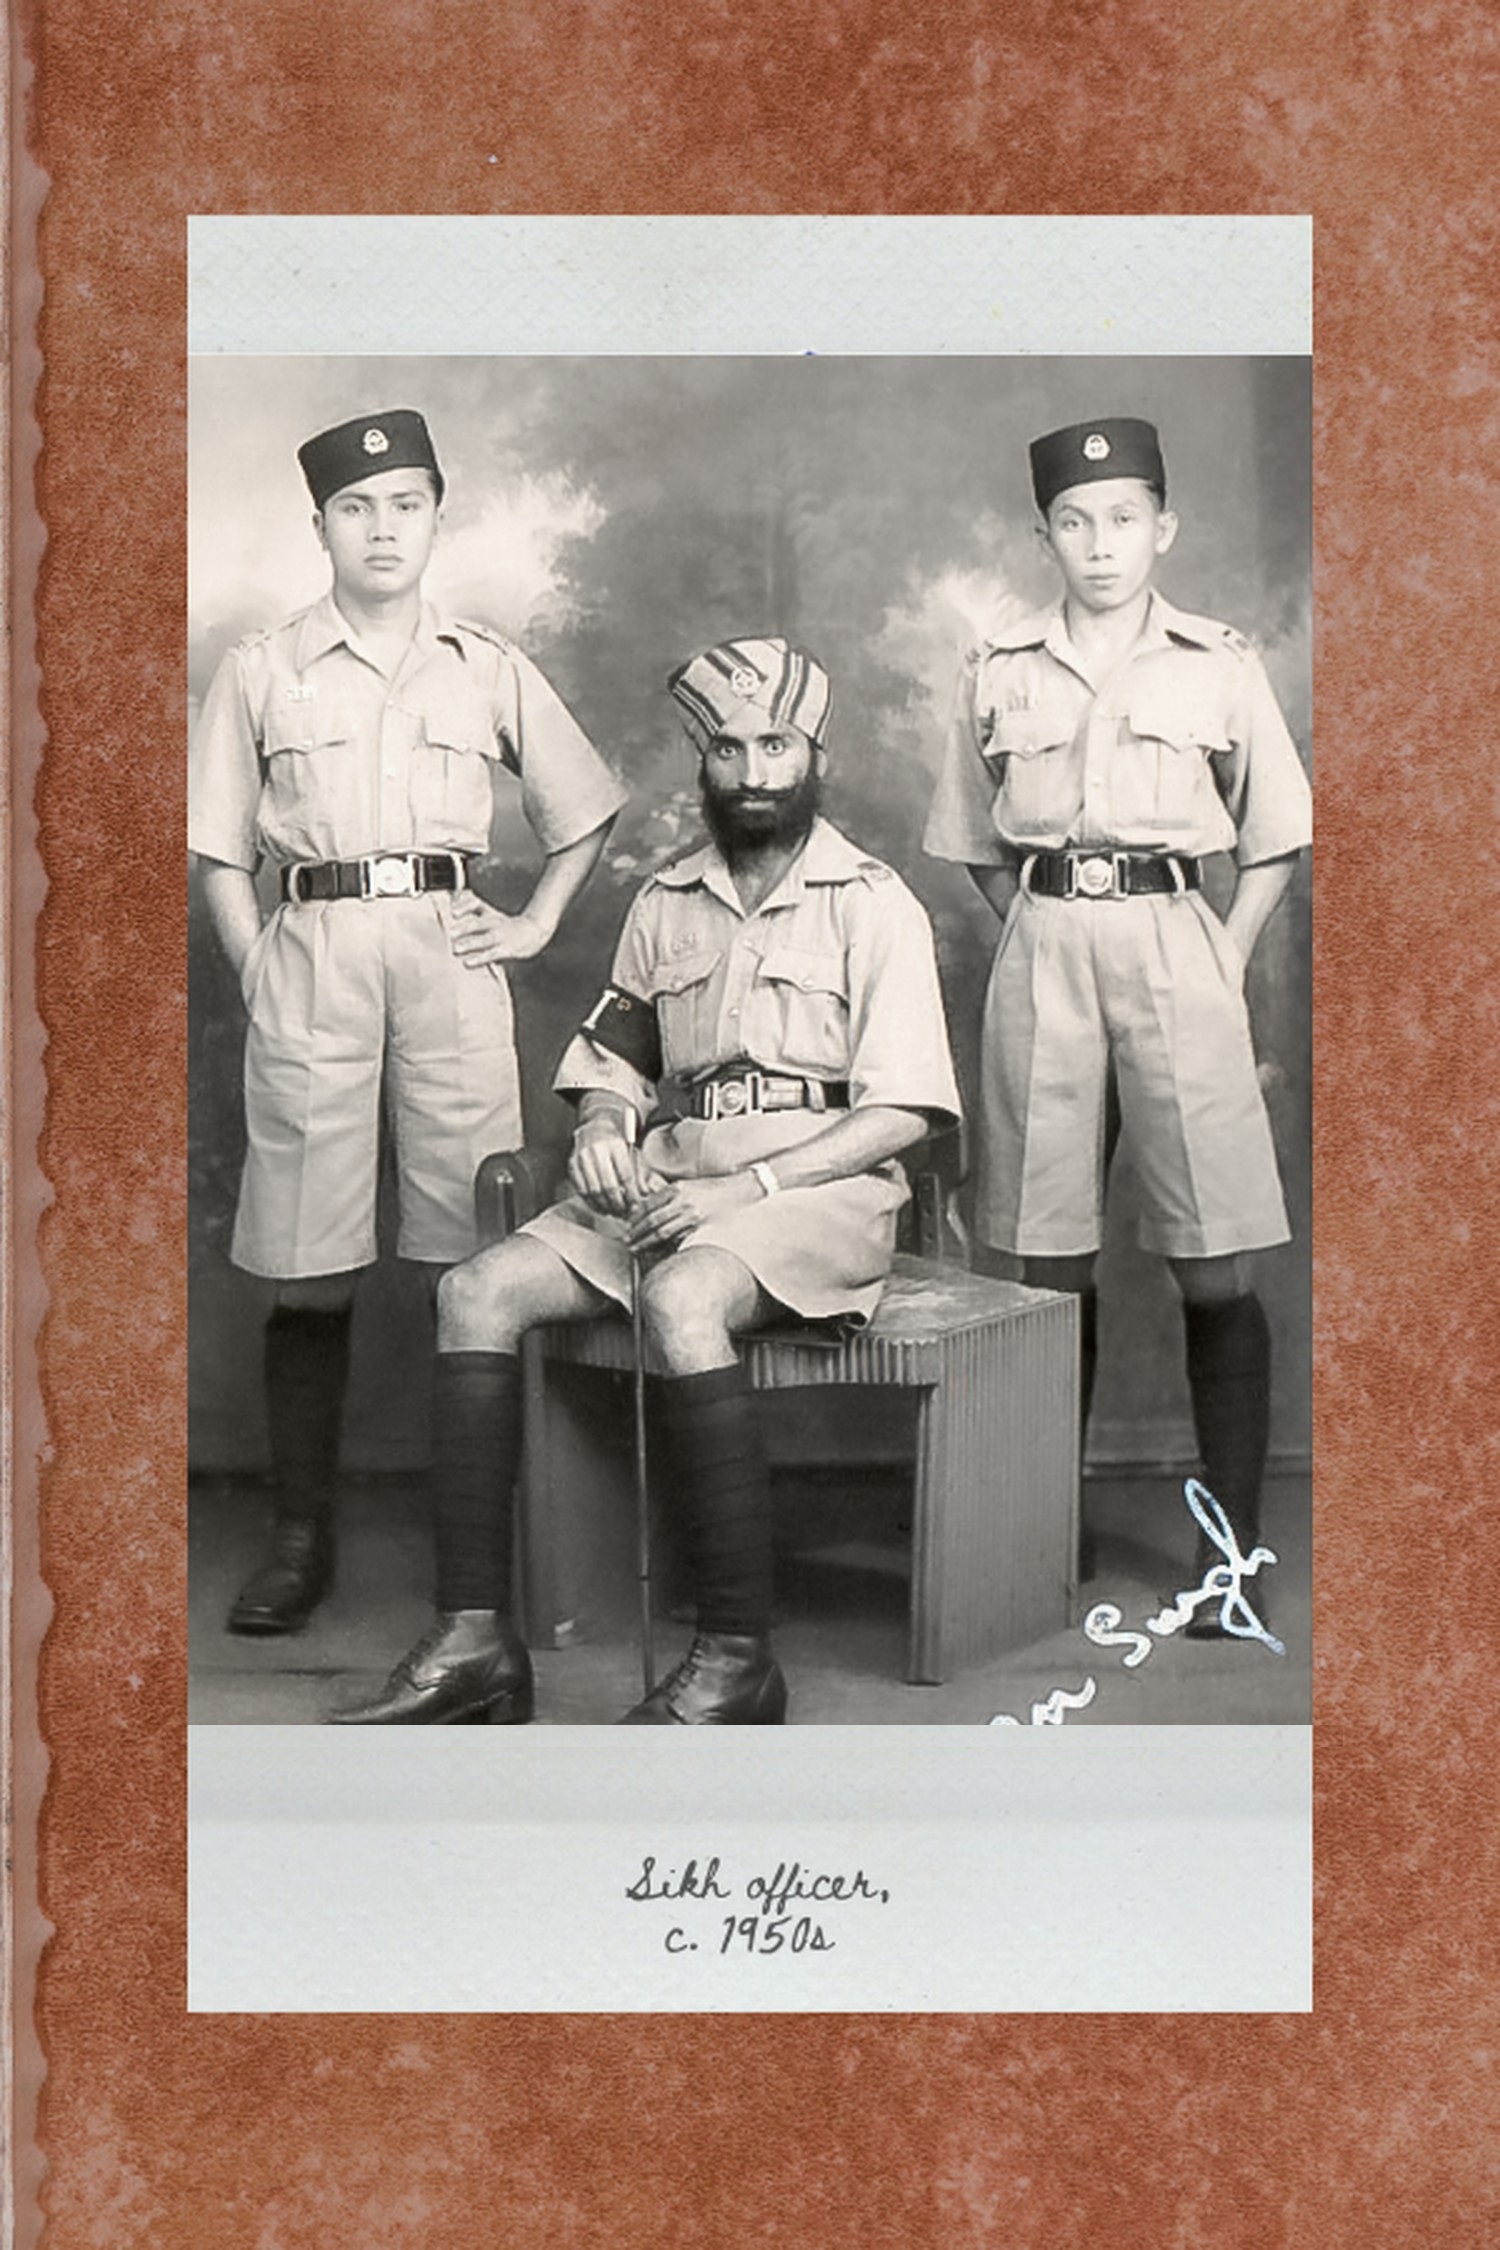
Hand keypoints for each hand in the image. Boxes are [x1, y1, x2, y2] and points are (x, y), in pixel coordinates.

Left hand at [447, 890, 549, 966]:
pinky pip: (491, 954)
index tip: (453, 912)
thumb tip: (451, 907)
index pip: (476, 904)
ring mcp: (501, 937)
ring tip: (456, 949)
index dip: (464, 907)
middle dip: (464, 928)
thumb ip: (472, 911)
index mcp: (489, 913)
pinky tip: (468, 963)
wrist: (533, 932)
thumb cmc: (507, 926)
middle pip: (479, 923)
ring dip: (470, 944)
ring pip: (485, 940)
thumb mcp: (490, 914)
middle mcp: (495, 923)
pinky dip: (479, 958)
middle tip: (451, 933)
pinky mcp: (506, 950)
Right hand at [568, 1121, 658, 1219]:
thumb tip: (645, 1193)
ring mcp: (582, 1157)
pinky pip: (581, 1190)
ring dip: (605, 1206)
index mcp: (616, 1145)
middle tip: (624, 1213)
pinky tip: (601, 1208)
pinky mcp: (571, 1165)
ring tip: (614, 1212)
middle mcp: (597, 1150)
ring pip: (594, 1190)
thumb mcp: (633, 1154)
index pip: (626, 1176)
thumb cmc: (618, 1146)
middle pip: (609, 1185)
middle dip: (618, 1204)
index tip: (636, 1206)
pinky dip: (591, 1203)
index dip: (632, 1195)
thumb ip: (641, 1174)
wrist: (595, 1129)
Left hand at [625, 1174, 760, 1256]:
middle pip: (652, 1220)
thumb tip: (647, 1206)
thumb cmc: (715, 1190)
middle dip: (637, 1232)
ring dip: (646, 1241)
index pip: (649, 1204)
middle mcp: (683, 1201)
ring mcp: (692, 1215)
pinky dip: (665, 1246)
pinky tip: (657, 1250)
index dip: (636, 1217)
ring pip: (662, 1231)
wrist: (741, 1192)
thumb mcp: (690, 1186)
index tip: (628, 1225)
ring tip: (636, 1247)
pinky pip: (678, 1239)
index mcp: (678, 1189)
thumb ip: (670, 1195)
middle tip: (627, 1240)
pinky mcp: (701, 1227)